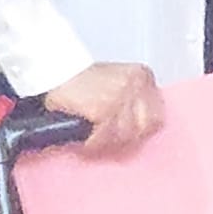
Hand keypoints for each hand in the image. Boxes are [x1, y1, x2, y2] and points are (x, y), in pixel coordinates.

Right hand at [42, 63, 163, 156]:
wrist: (55, 69)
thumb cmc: (81, 78)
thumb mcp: (117, 81)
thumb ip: (134, 101)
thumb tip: (142, 128)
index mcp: (143, 76)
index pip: (157, 116)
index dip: (142, 129)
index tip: (130, 133)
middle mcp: (136, 84)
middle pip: (144, 128)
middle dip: (126, 135)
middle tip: (109, 136)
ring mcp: (121, 97)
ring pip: (124, 136)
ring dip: (107, 140)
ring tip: (95, 137)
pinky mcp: (104, 109)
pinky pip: (103, 138)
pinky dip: (93, 143)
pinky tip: (86, 140)